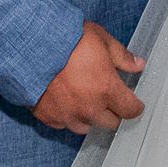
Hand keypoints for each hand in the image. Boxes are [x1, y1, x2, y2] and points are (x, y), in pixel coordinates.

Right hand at [31, 22, 145, 134]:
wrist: (30, 47)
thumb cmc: (67, 40)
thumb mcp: (101, 40)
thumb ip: (122, 56)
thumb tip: (138, 65)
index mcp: (107, 89)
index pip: (130, 110)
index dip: (134, 106)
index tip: (134, 102)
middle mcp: (90, 108)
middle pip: (111, 123)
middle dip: (113, 111)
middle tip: (107, 96)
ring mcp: (68, 116)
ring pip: (87, 126)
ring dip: (89, 115)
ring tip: (83, 98)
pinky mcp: (49, 118)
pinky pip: (64, 124)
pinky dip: (67, 116)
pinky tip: (64, 100)